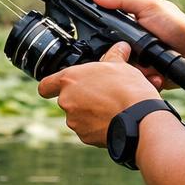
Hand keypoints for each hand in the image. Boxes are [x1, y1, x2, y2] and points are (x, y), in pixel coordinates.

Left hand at [36, 42, 158, 146]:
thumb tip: (120, 48)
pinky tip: (114, 119)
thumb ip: (115, 56)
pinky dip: (98, 125)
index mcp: (70, 80)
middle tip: (102, 94)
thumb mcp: (121, 66)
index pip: (46, 85)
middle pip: (68, 99)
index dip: (51, 87)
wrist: (139, 118)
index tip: (55, 88)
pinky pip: (89, 129)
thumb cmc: (128, 89)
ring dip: (91, 112)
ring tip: (112, 107)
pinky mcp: (85, 136)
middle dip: (83, 98)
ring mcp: (74, 121)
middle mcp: (67, 101)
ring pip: (79, 115)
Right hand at [90, 0, 184, 89]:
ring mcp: (138, 60)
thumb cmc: (178, 27)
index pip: (104, 28)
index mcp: (130, 24)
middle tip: (130, 51)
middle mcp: (132, 42)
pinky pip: (133, 80)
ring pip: (120, 67)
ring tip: (146, 64)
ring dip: (131, 67)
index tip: (97, 36)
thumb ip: (123, 0)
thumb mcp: (149, 6)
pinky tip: (154, 74)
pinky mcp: (144, 76)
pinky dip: (142, 78)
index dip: (99, 32)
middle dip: (117, 54)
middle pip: (109, 51)